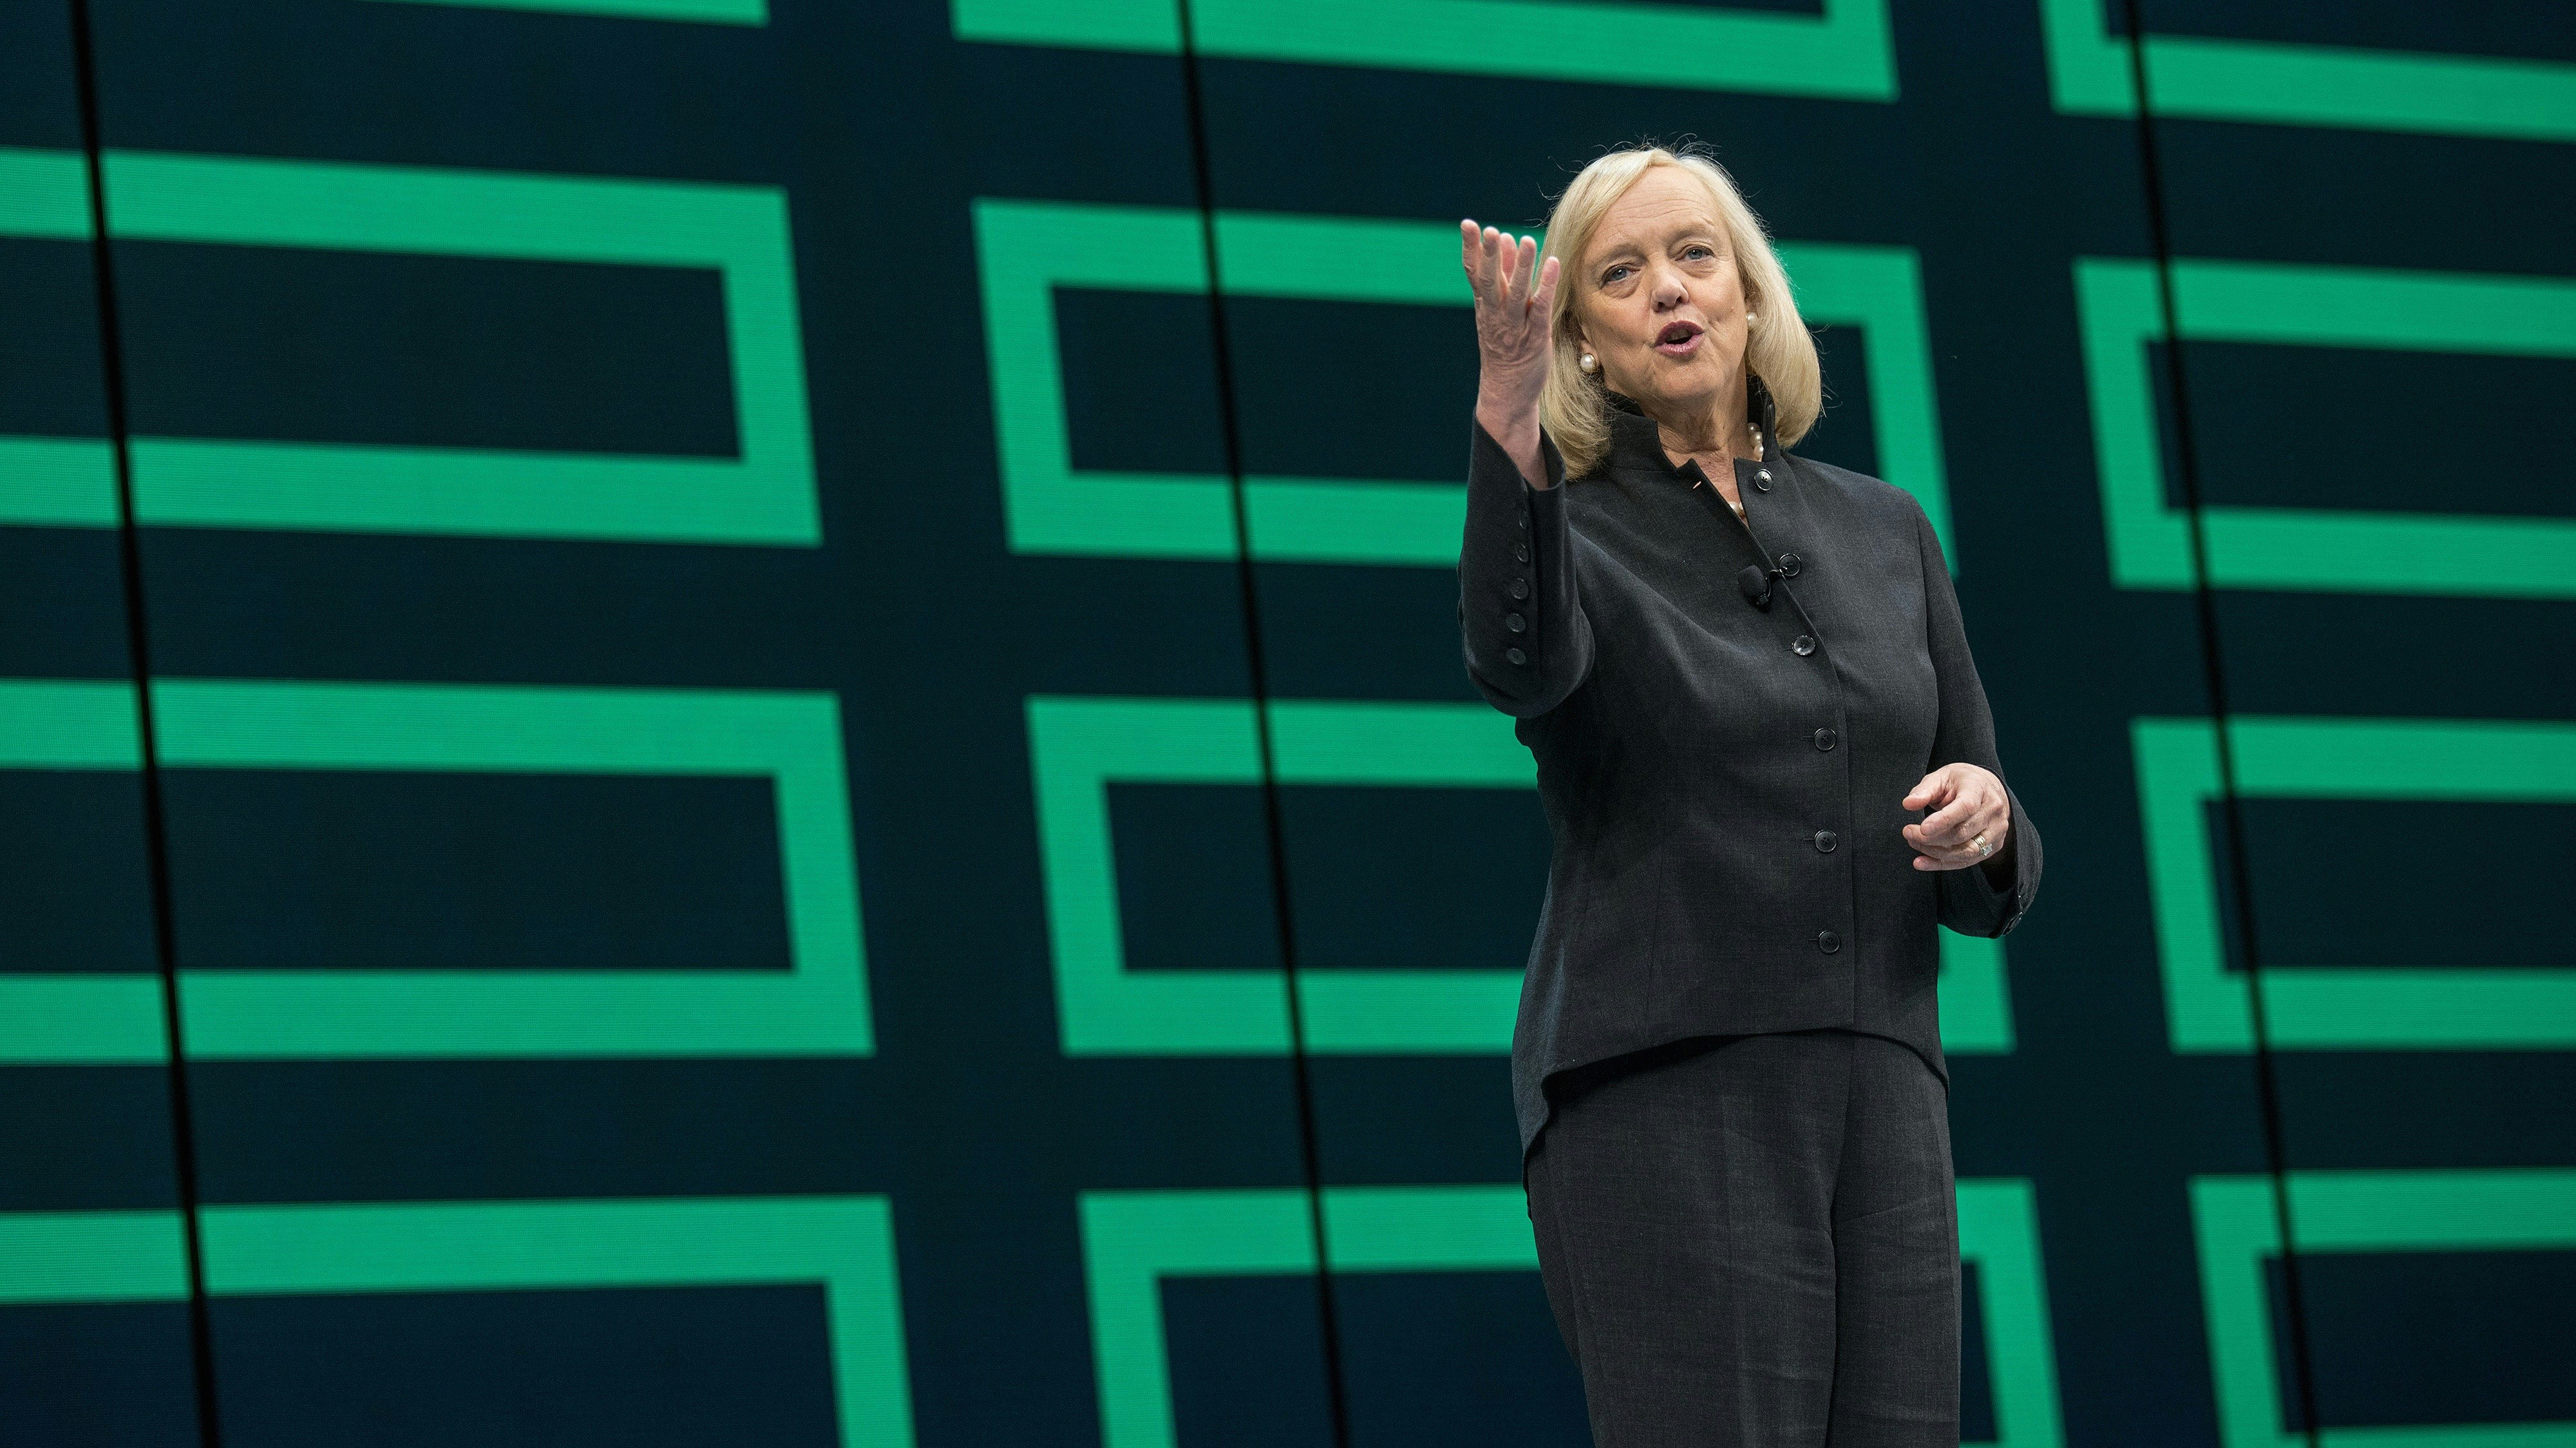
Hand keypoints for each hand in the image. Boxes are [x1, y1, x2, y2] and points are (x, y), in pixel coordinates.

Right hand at [1460, 220, 1560, 438]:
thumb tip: (1506, 239)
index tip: (1468, 224)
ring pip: (1516, 295)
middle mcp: (1496, 315)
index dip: (1470, 249)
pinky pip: (1540, 309)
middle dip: (1489, 257)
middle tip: (1490, 231)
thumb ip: (1502, 274)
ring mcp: (1515, 327)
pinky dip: (1546, 286)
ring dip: (1521, 268)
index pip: (1473, 274)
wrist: (1506, 391)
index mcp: (1484, 306)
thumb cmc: (1503, 345)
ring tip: (1526, 241)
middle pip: (1490, 282)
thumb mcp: (1496, 309)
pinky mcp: (1536, 337)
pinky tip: (1552, 264)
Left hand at [1901, 763, 2009, 871]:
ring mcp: (1996, 830)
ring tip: (1913, 843)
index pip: (1965, 807)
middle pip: (1963, 832)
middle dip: (1932, 838)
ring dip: (1935, 852)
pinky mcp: (1994, 845)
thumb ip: (1924, 790)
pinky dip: (1942, 864)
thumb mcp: (1942, 776)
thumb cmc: (1962, 782)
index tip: (1923, 828)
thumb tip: (1908, 804)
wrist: (1989, 788)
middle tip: (1908, 833)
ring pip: (1966, 851)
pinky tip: (1923, 862)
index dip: (1944, 820)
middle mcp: (1992, 811)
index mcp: (1979, 789)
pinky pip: (1967, 861)